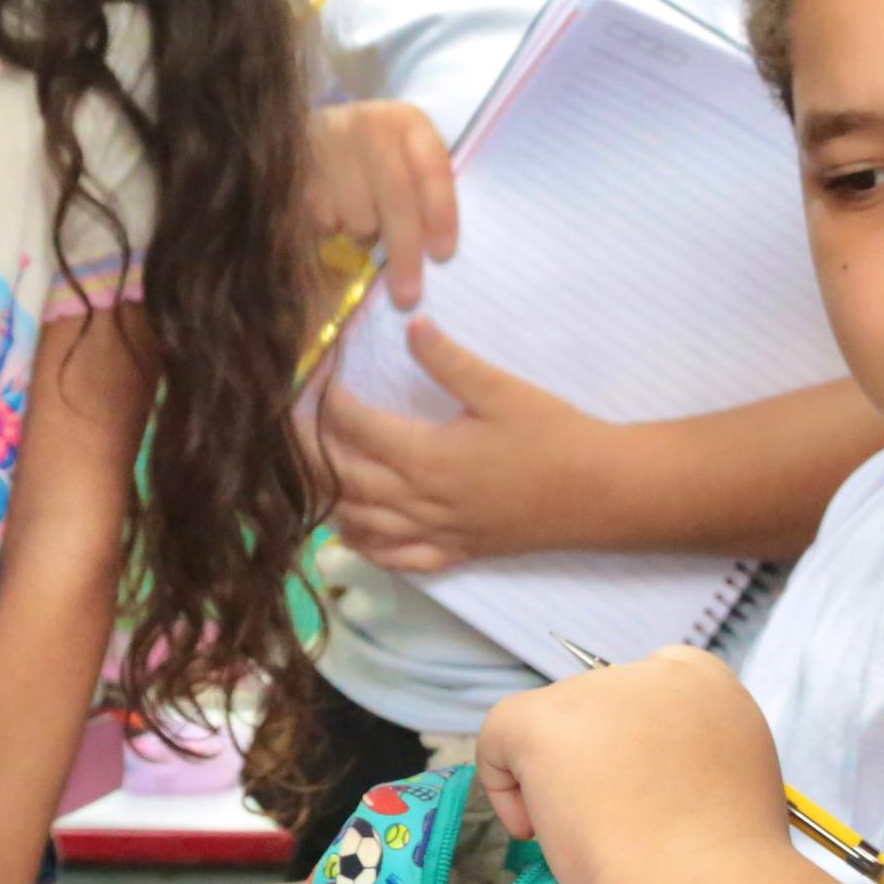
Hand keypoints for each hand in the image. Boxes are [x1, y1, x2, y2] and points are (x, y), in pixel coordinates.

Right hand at [310, 104, 456, 311]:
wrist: (316, 136)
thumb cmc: (377, 161)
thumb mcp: (407, 166)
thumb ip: (422, 198)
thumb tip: (436, 254)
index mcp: (409, 122)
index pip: (432, 171)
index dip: (441, 214)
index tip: (442, 256)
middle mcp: (371, 124)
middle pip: (396, 197)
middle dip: (404, 252)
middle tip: (408, 296)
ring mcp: (330, 139)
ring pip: (357, 215)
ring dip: (361, 234)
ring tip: (358, 221)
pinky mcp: (296, 163)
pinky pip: (322, 219)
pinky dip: (330, 228)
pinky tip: (331, 212)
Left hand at [320, 323, 608, 573]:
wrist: (600, 494)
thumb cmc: (554, 437)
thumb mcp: (503, 391)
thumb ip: (451, 362)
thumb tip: (411, 325)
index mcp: (429, 457)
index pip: (356, 429)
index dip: (326, 401)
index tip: (310, 376)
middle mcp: (422, 501)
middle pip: (344, 479)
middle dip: (307, 451)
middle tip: (283, 424)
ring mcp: (437, 532)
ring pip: (362, 524)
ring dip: (326, 500)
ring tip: (302, 475)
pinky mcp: (457, 552)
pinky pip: (399, 559)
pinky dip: (367, 548)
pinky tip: (350, 534)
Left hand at [473, 652, 787, 883]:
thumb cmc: (722, 863)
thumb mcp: (725, 786)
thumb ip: (686, 759)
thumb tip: (635, 773)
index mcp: (708, 684)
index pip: (649, 693)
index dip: (631, 745)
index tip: (637, 794)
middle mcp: (654, 672)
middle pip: (597, 710)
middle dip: (596, 764)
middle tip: (616, 829)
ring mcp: (597, 689)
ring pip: (553, 728)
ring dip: (559, 780)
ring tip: (592, 839)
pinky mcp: (545, 718)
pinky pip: (499, 735)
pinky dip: (506, 788)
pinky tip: (538, 831)